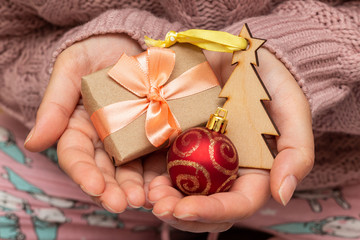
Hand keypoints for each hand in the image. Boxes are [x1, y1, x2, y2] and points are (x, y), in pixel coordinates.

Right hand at [24, 34, 150, 211]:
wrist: (132, 40)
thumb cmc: (97, 50)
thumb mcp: (71, 68)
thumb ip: (54, 104)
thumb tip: (33, 143)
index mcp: (79, 127)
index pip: (77, 156)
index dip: (84, 173)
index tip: (95, 187)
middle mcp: (105, 138)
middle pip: (106, 170)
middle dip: (115, 189)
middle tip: (127, 203)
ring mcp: (132, 138)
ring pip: (133, 169)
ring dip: (139, 187)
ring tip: (148, 199)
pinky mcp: (157, 133)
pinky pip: (158, 156)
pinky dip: (161, 172)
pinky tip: (167, 183)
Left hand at [147, 48, 313, 231]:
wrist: (239, 51)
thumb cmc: (269, 79)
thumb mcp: (290, 109)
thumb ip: (295, 152)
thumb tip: (282, 196)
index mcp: (252, 170)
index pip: (237, 203)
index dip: (212, 212)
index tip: (184, 210)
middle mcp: (225, 169)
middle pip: (206, 205)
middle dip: (181, 212)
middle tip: (159, 206)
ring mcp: (200, 157)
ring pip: (182, 192)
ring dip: (163, 199)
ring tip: (147, 194)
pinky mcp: (179, 141)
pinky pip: (163, 165)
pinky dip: (151, 176)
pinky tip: (140, 177)